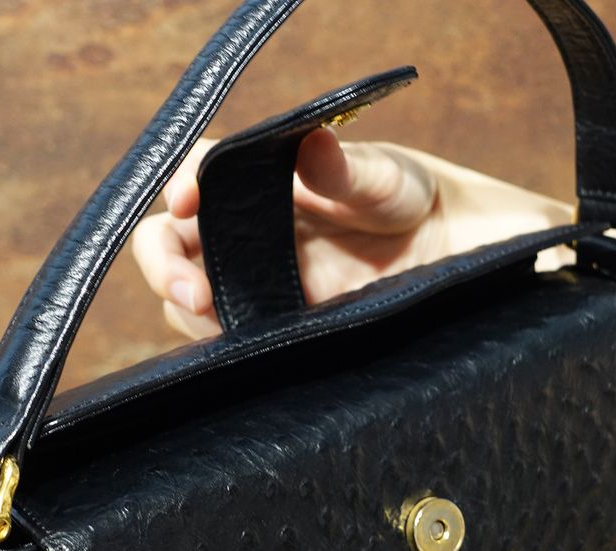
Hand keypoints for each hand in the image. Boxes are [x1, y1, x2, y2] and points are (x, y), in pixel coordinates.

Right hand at [131, 128, 569, 338]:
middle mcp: (248, 226)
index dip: (182, 183)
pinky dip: (217, 337)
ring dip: (188, 306)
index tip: (189, 199)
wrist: (450, 253)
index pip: (200, 172)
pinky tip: (233, 341)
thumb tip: (314, 144)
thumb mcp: (387, 179)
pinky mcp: (274, 318)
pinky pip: (227, 330)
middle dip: (165, 263)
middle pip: (171, 239)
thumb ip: (349, 168)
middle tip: (194, 291)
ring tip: (215, 318)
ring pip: (190, 290)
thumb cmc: (413, 198)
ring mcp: (257, 276)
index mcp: (263, 178)